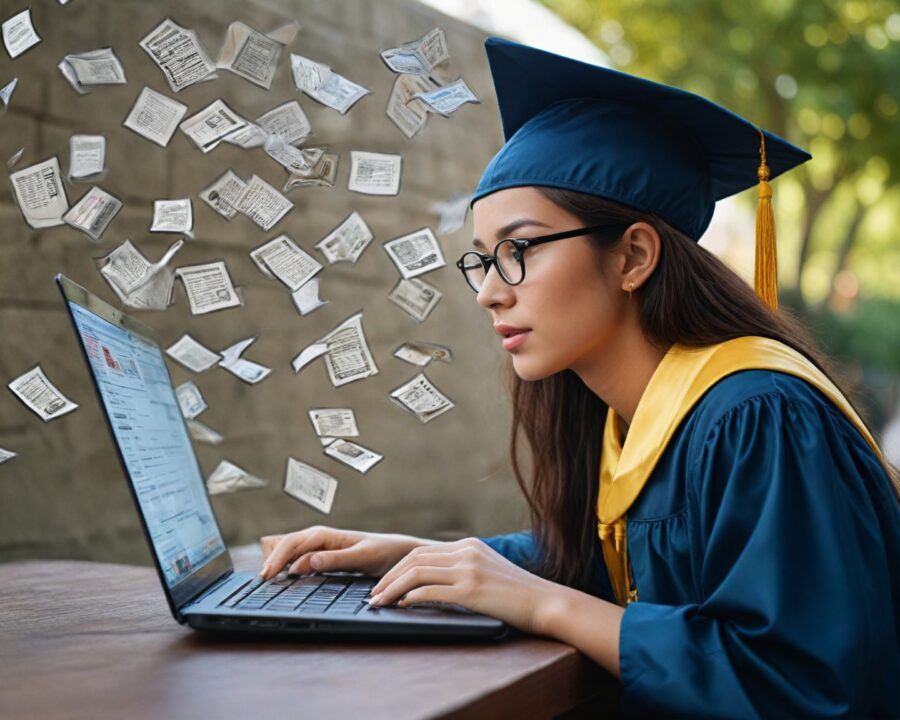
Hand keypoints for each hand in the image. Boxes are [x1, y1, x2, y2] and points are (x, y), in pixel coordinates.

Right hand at [259, 526, 437, 579]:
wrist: (399, 553)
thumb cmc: (383, 551)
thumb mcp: (362, 556)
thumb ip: (336, 559)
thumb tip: (307, 561)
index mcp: (327, 535)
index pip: (293, 543)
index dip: (278, 558)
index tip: (268, 575)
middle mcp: (320, 538)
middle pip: (286, 544)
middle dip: (272, 560)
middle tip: (263, 581)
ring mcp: (320, 548)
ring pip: (289, 550)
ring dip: (278, 561)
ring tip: (269, 579)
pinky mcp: (323, 558)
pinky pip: (298, 559)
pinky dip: (287, 566)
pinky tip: (284, 579)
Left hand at [369, 538, 558, 635]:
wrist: (546, 602)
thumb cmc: (519, 594)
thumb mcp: (489, 571)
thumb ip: (464, 569)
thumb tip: (433, 582)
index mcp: (469, 545)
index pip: (422, 552)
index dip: (398, 568)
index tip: (384, 583)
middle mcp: (467, 552)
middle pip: (414, 559)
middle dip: (388, 577)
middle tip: (373, 594)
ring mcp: (469, 569)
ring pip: (417, 572)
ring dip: (392, 588)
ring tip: (380, 601)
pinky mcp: (471, 589)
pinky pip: (430, 590)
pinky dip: (410, 597)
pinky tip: (401, 606)